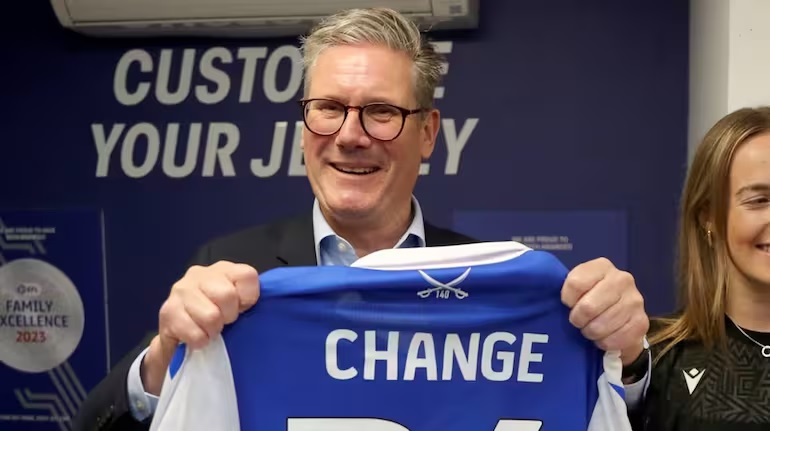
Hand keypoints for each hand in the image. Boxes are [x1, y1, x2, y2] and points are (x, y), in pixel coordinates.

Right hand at [142, 261, 259, 394]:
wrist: (181, 331)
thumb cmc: (217, 315)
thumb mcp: (238, 303)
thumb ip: (250, 298)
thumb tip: (270, 306)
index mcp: (224, 269)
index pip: (247, 275)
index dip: (248, 298)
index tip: (242, 309)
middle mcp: (200, 274)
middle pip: (226, 295)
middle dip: (229, 316)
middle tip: (224, 322)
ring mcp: (181, 290)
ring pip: (210, 316)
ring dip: (213, 330)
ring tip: (211, 330)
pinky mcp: (167, 311)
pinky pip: (194, 333)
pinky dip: (200, 341)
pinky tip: (198, 337)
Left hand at [561, 258, 648, 365]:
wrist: (620, 320)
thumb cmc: (589, 300)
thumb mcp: (576, 288)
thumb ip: (565, 286)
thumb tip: (543, 290)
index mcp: (602, 266)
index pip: (575, 283)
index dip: (566, 299)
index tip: (568, 304)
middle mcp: (622, 279)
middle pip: (588, 307)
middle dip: (578, 319)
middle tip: (578, 322)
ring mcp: (635, 301)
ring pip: (600, 325)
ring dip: (591, 332)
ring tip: (591, 329)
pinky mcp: (641, 323)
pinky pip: (614, 339)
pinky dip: (604, 343)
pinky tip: (604, 337)